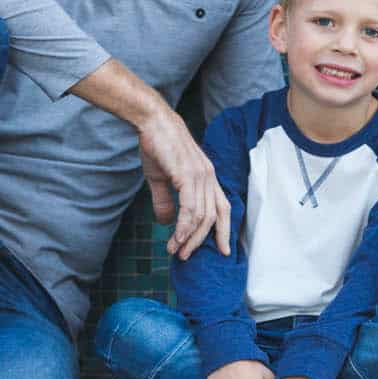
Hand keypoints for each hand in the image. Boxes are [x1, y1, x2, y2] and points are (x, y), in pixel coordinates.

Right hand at [137, 108, 231, 258]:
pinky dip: (184, 226)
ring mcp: (201, 175)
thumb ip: (165, 202)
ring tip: (175, 251)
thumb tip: (166, 224)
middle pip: (213, 218)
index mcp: (208, 177)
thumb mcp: (160, 179)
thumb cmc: (157, 146)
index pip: (223, 208)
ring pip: (202, 216)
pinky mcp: (188, 174)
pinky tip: (177, 238)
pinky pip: (191, 207)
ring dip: (189, 238)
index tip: (223, 250)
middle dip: (201, 241)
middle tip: (185, 257)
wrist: (152, 122)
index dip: (225, 230)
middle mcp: (210, 177)